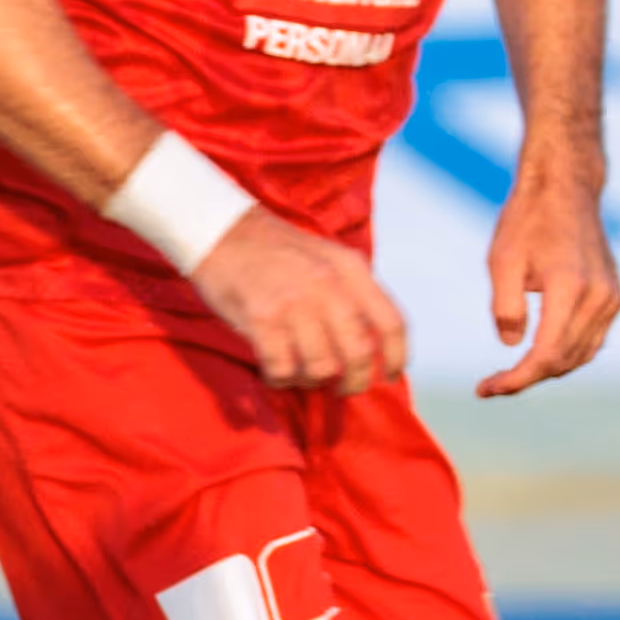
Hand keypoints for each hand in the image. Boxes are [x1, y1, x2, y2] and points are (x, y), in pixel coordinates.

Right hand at [192, 210, 405, 393]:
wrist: (222, 231)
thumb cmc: (277, 252)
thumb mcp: (328, 257)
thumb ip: (353, 291)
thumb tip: (373, 343)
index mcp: (350, 269)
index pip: (391, 322)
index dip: (397, 357)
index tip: (389, 376)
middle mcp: (327, 285)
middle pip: (359, 353)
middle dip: (355, 382)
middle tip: (342, 389)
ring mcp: (294, 303)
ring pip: (321, 368)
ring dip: (312, 381)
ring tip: (300, 373)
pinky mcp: (261, 319)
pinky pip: (282, 369)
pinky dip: (281, 380)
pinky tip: (275, 372)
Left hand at [477, 158, 619, 397]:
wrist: (565, 188)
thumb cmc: (528, 220)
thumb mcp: (502, 260)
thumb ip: (505, 307)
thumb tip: (512, 346)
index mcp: (570, 287)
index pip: (546, 354)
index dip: (516, 380)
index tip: (486, 389)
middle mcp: (599, 297)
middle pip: (564, 361)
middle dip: (527, 378)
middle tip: (491, 385)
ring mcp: (611, 298)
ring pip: (581, 356)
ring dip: (547, 370)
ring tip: (511, 373)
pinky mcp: (614, 297)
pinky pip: (592, 340)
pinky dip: (566, 354)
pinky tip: (538, 355)